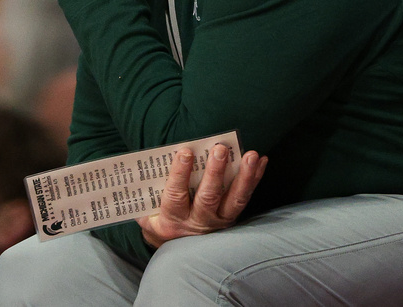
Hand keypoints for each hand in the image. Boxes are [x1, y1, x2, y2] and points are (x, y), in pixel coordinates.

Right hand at [138, 144, 267, 248]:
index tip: (185, 152)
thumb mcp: (146, 214)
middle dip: (215, 172)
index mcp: (173, 219)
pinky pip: (245, 198)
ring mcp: (218, 221)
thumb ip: (144, 196)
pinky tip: (261, 161)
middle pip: (208, 197)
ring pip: (234, 200)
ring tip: (252, 155)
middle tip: (220, 149)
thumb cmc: (160, 222)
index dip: (180, 174)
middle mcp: (198, 222)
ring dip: (244, 177)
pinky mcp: (232, 219)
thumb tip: (141, 169)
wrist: (177, 254)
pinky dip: (255, 179)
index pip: (176, 196)